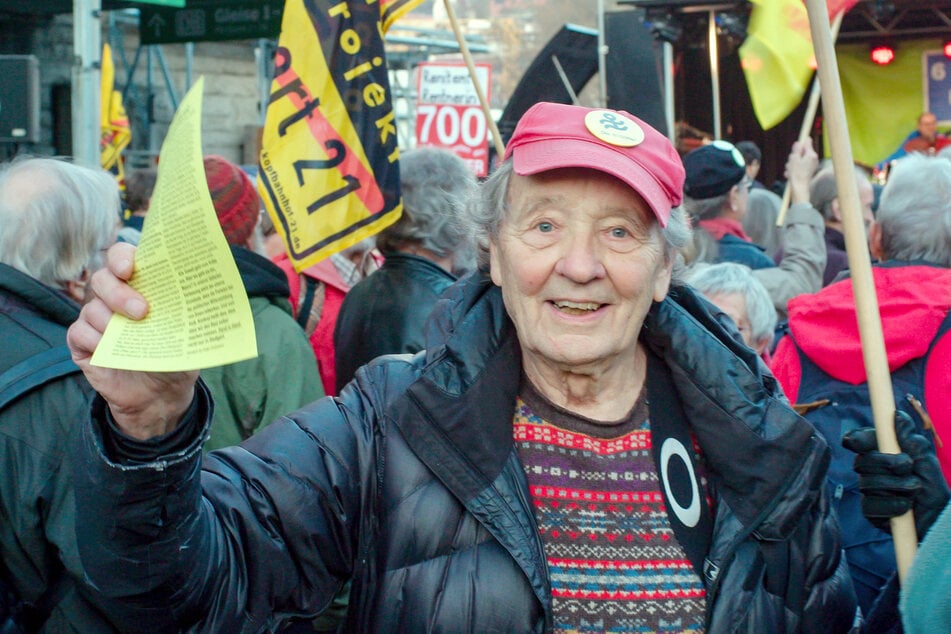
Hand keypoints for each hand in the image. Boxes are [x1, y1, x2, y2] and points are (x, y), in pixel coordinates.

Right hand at [67, 242, 198, 439]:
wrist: (162, 394)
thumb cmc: (175, 355)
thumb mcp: (188, 332)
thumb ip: (186, 311)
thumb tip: (204, 293)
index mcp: (139, 284)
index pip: (122, 257)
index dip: (122, 257)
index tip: (130, 268)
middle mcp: (113, 296)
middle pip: (102, 279)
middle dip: (120, 293)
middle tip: (142, 311)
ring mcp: (95, 318)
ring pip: (92, 308)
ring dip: (111, 322)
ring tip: (132, 338)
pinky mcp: (82, 342)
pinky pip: (79, 332)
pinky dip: (95, 340)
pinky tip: (110, 351)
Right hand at [785, 138, 818, 204]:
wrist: (799, 188)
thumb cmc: (796, 174)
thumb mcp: (794, 159)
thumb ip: (797, 149)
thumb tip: (799, 142)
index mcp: (811, 154)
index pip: (807, 142)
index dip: (800, 142)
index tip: (796, 144)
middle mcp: (813, 159)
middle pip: (802, 151)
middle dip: (794, 156)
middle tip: (790, 162)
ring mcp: (811, 165)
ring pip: (800, 159)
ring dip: (792, 164)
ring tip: (790, 170)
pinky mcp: (808, 170)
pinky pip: (800, 166)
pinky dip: (795, 169)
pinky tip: (790, 174)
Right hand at [842, 410, 949, 538]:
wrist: (939, 518)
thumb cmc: (932, 487)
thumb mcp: (926, 459)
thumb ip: (910, 438)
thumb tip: (897, 415)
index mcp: (881, 453)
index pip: (858, 440)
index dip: (856, 439)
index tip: (859, 441)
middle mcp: (870, 470)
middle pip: (862, 461)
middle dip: (887, 463)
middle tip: (909, 467)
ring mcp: (868, 491)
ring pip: (868, 483)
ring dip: (897, 486)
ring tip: (915, 491)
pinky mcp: (870, 511)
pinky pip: (872, 504)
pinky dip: (894, 505)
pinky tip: (906, 507)